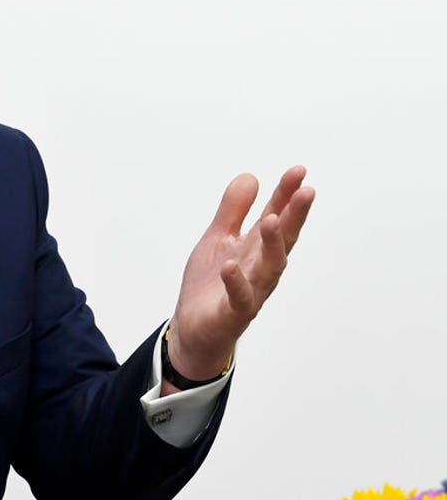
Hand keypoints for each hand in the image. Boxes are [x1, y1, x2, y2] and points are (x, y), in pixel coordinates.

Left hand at [165, 166, 314, 390]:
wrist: (193, 327)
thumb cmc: (211, 283)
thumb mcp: (218, 238)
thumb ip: (233, 210)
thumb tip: (251, 176)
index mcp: (257, 248)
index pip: (277, 217)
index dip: (286, 195)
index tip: (299, 171)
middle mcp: (260, 268)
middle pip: (283, 240)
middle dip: (294, 215)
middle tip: (306, 190)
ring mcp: (250, 291)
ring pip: (269, 268)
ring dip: (272, 245)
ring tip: (271, 220)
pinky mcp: (233, 313)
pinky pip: (239, 298)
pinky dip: (236, 282)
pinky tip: (230, 265)